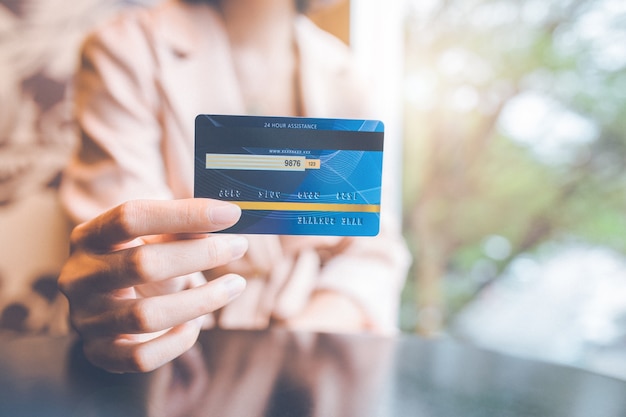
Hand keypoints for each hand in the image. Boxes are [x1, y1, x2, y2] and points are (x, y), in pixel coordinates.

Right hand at [58, 199, 247, 372]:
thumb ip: (181, 228)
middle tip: (238, 246)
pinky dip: (178, 342)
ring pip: (146, 315)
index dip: (184, 214)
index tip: (231, 214)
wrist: (108, 305)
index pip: (131, 217)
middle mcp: (79, 277)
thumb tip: (225, 219)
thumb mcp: (153, 237)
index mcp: (89, 236)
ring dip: (201, 300)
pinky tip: (198, 323)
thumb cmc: (139, 259)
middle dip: (200, 255)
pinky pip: (142, 357)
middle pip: (142, 264)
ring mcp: (86, 318)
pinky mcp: (99, 353)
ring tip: (235, 285)